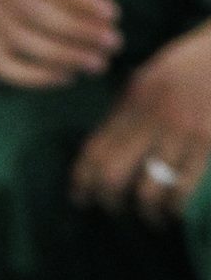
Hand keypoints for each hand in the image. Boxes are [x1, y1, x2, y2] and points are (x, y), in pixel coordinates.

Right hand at [0, 0, 118, 88]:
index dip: (83, 0)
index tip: (115, 16)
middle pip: (37, 14)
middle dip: (80, 32)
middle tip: (113, 44)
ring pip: (22, 43)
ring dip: (64, 57)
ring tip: (98, 64)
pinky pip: (3, 67)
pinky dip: (36, 77)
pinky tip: (68, 77)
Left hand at [71, 19, 210, 222]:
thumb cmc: (196, 62)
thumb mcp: (152, 76)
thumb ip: (128, 110)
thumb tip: (103, 150)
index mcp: (134, 100)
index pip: (94, 150)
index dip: (82, 182)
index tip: (81, 198)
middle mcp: (153, 118)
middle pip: (112, 177)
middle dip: (108, 201)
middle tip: (114, 209)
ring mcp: (183, 132)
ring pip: (147, 190)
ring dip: (145, 212)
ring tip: (151, 218)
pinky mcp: (210, 141)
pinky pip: (183, 188)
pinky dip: (174, 208)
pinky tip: (175, 213)